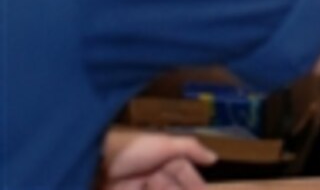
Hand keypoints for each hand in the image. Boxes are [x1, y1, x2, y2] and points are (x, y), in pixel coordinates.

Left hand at [100, 129, 216, 189]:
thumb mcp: (165, 144)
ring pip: (158, 189)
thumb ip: (190, 149)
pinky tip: (153, 189)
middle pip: (170, 186)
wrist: (95, 159)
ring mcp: (134, 185)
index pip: (184, 173)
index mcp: (162, 157)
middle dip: (181, 189)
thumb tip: (215, 158)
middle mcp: (150, 172)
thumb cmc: (134, 149)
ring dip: (169, 189)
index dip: (195, 184)